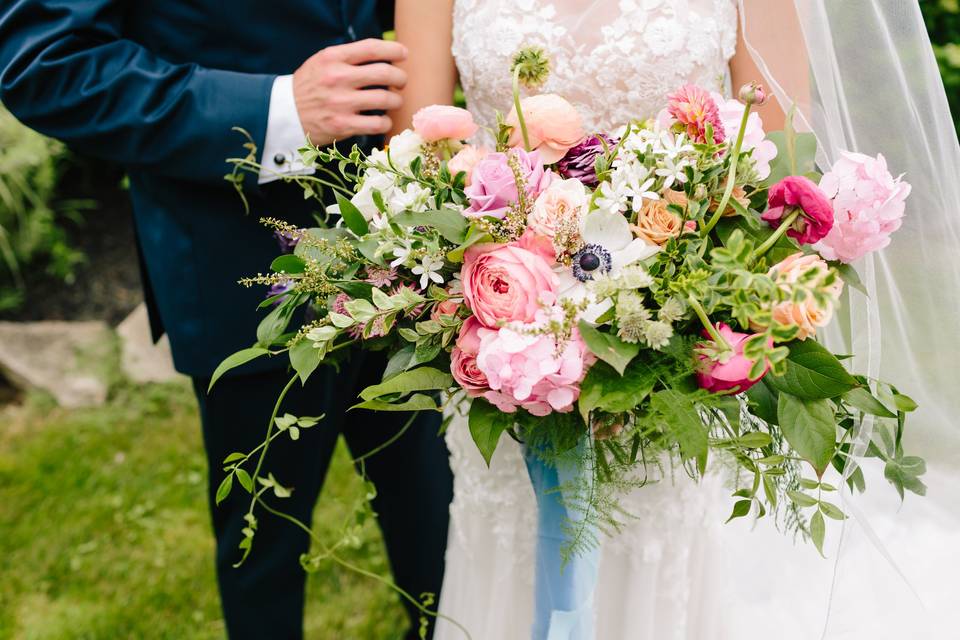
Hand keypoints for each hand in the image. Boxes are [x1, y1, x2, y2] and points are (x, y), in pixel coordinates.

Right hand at [292, 38, 407, 145]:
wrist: (285, 113)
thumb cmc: (310, 86)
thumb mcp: (323, 62)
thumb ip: (349, 58)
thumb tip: (384, 56)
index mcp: (333, 58)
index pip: (371, 48)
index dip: (393, 49)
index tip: (403, 54)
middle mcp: (338, 78)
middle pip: (385, 73)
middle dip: (400, 77)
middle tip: (401, 82)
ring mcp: (341, 103)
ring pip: (386, 99)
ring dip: (396, 100)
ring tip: (394, 101)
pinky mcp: (343, 125)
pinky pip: (378, 123)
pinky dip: (386, 122)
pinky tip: (382, 120)